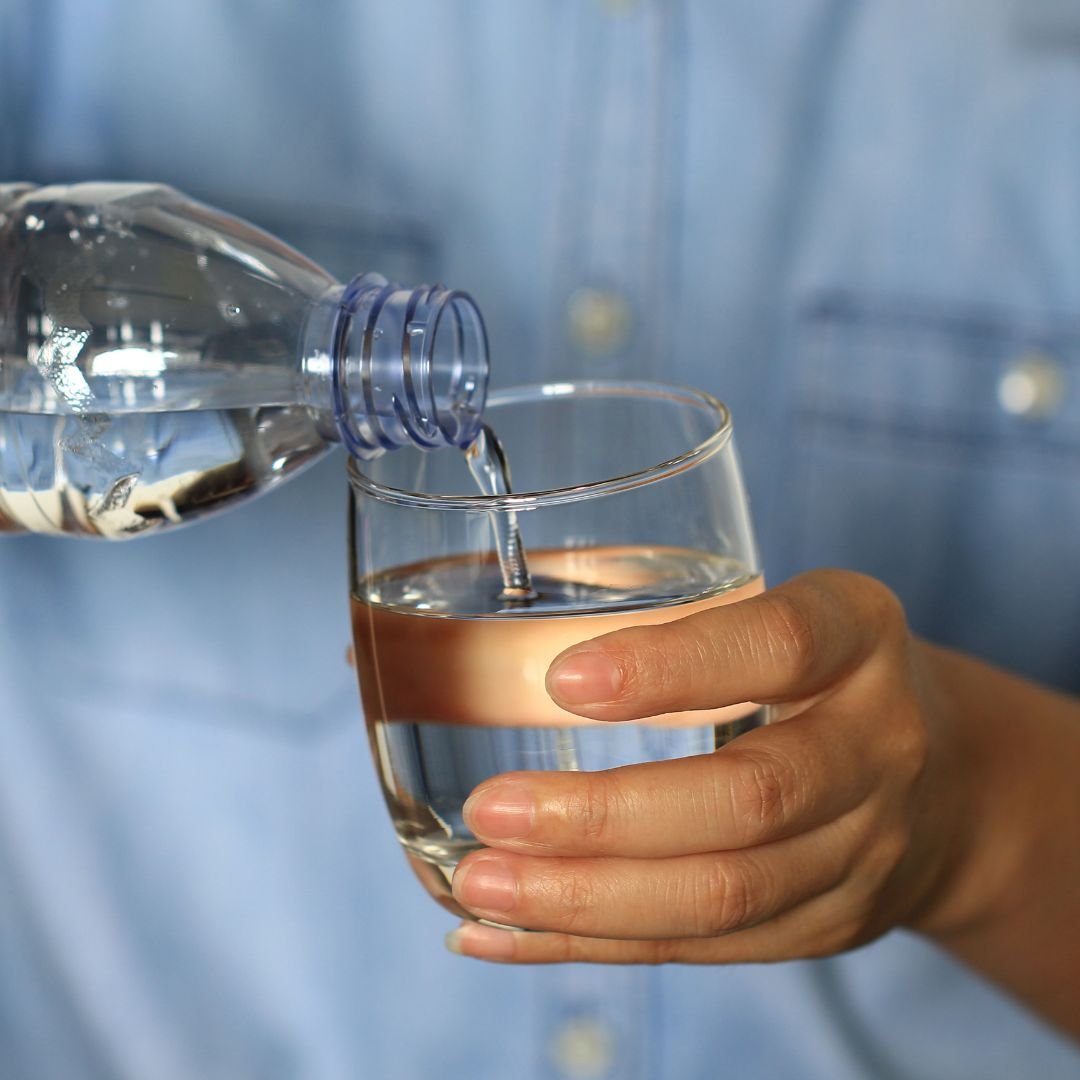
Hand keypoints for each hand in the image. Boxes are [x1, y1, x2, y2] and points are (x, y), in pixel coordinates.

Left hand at [446, 569, 968, 960]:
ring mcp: (863, 849)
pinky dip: (595, 943)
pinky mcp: (829, 924)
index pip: (776, 646)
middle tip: (492, 811)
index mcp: (857, 635)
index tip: (562, 680)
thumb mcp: (776, 610)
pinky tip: (505, 935)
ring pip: (723, 895)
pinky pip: (706, 947)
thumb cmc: (816, 671)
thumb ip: (675, 619)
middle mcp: (877, 744)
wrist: (940, 776)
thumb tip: (502, 645)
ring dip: (586, 899)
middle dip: (605, 817)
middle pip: (748, 799)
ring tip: (480, 883)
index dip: (671, 667)